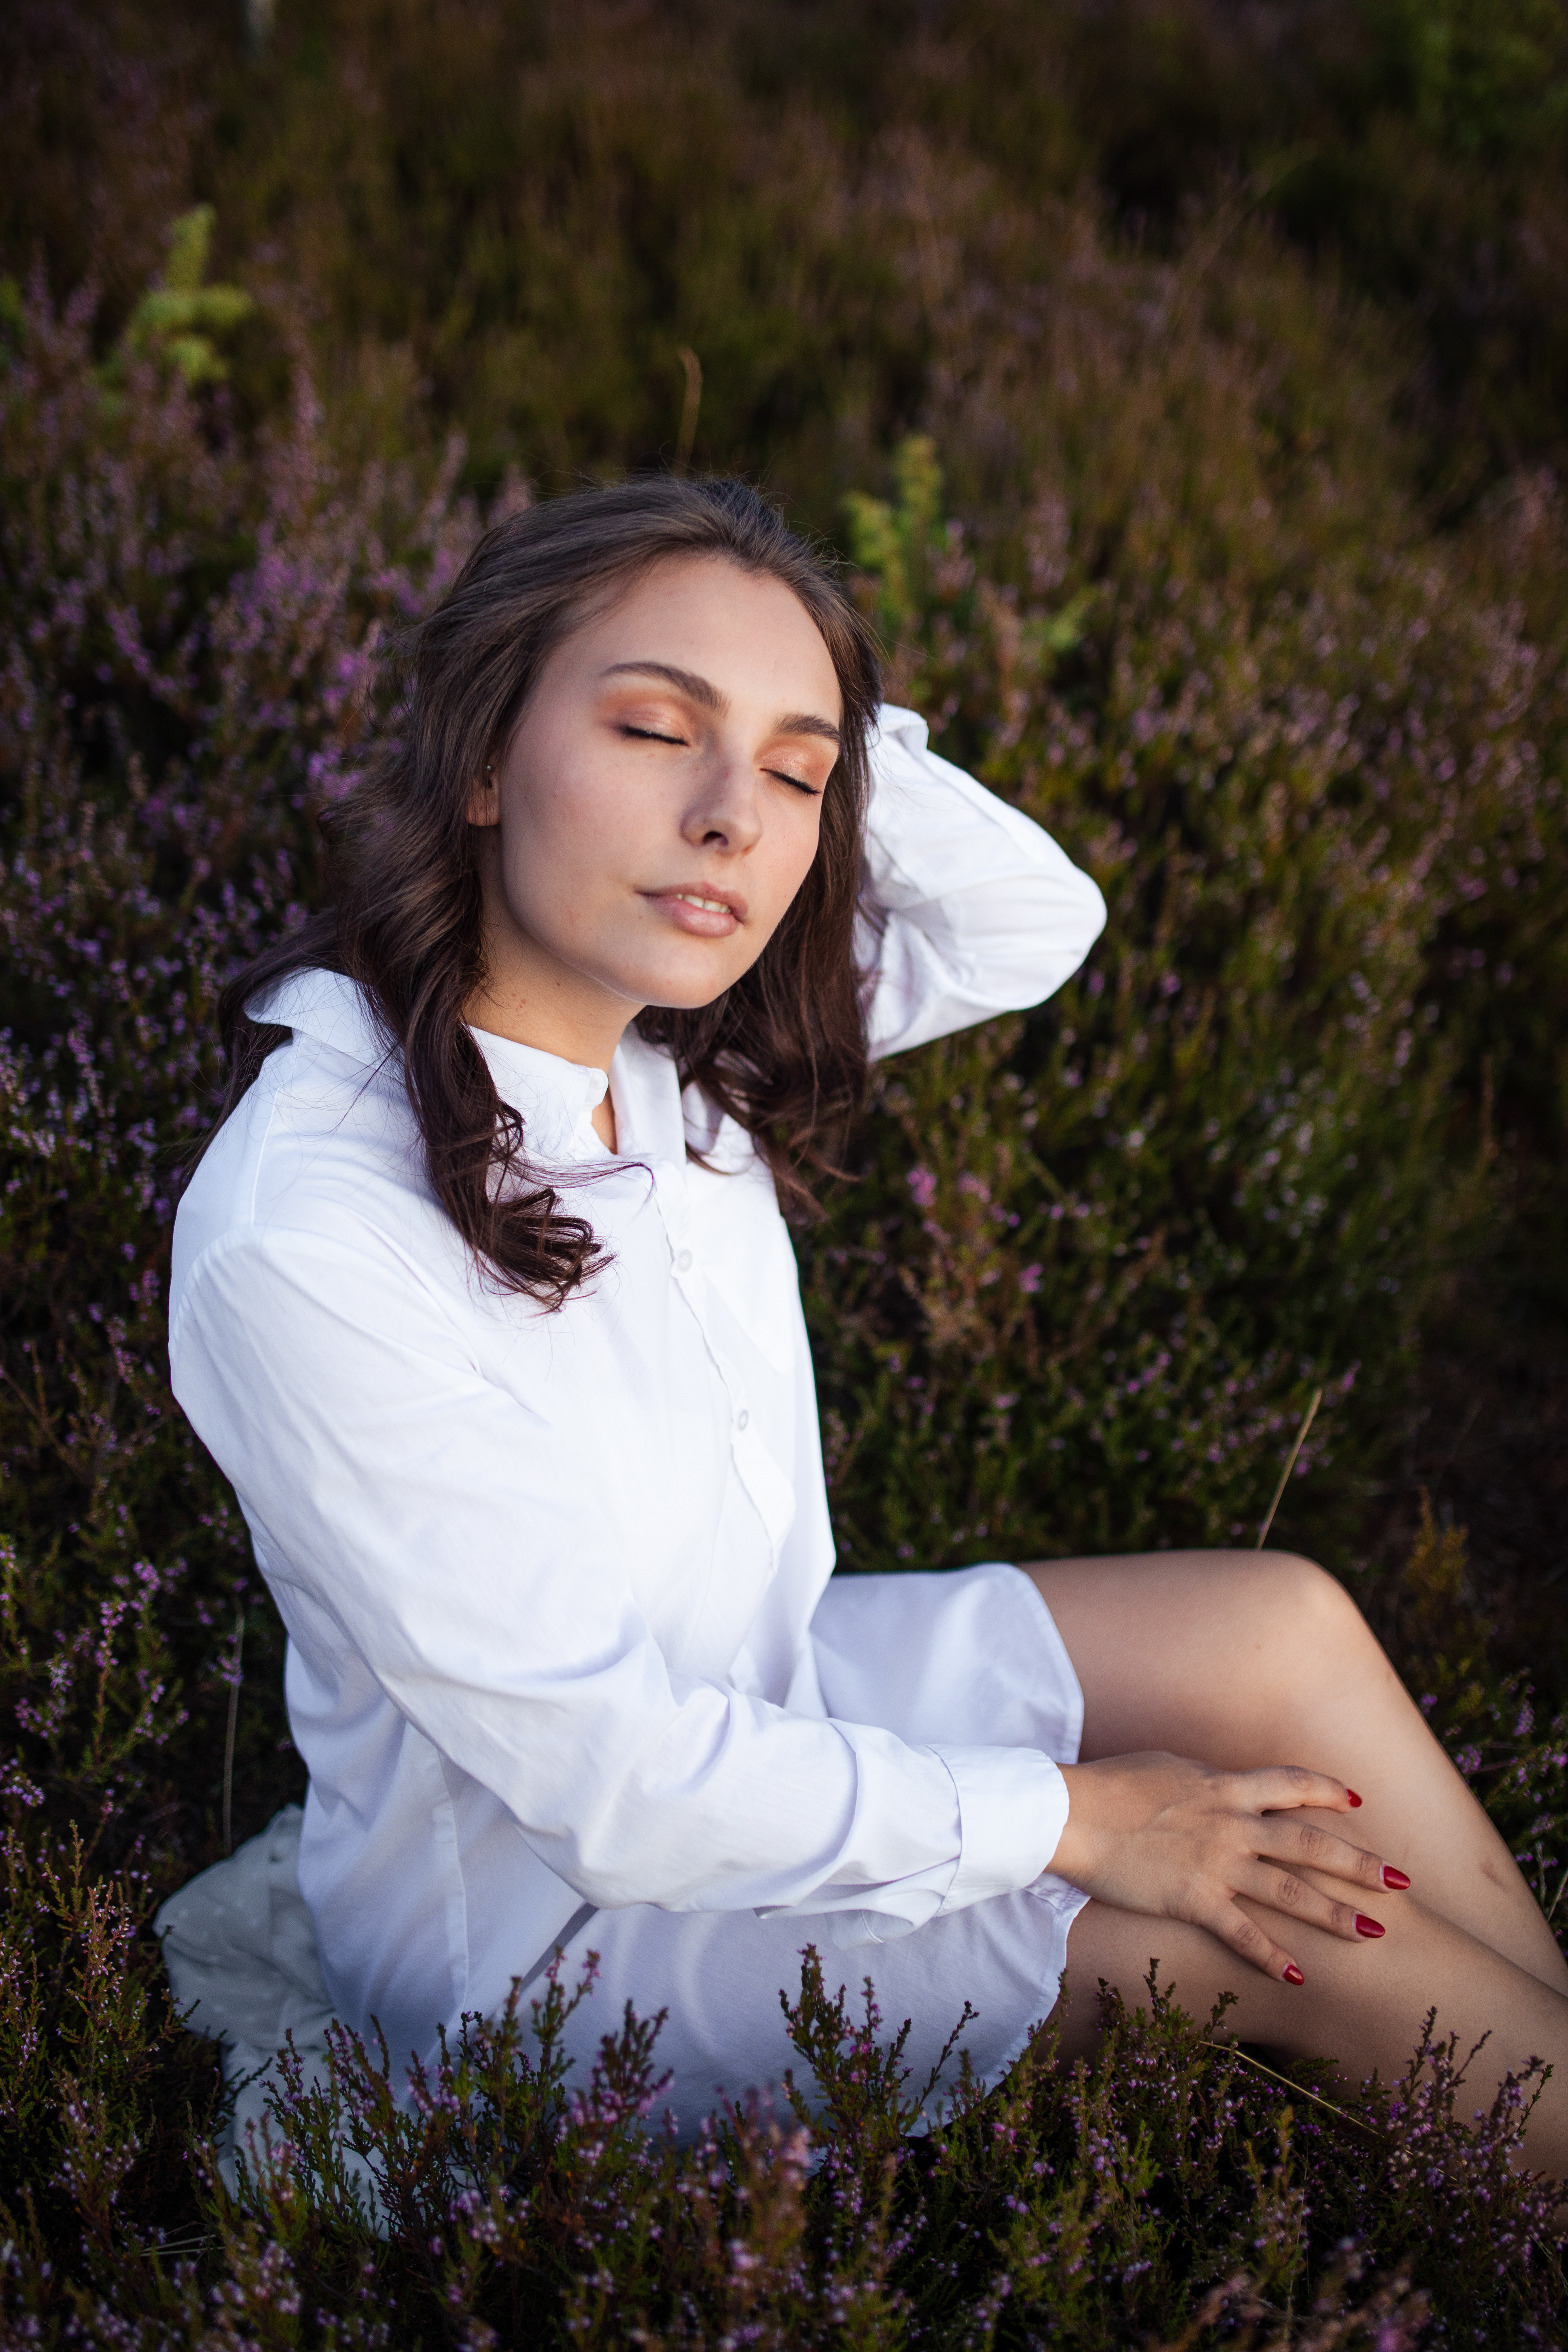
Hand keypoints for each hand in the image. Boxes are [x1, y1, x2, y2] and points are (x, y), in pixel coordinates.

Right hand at [1049, 1752, 1410, 1983]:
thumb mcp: (1168, 1768)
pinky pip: (1241, 1932)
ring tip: (1375, 1932)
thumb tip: (1222, 1783)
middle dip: (1359, 1863)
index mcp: (1225, 1787)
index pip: (1291, 1784)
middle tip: (1401, 1881)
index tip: (1358, 1801)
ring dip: (1336, 1913)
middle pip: (1309, 1842)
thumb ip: (1204, 1779)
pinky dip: (1271, 1955)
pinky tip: (1297, 1976)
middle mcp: (1231, 1824)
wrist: (1071, 1813)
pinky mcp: (1193, 1898)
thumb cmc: (1112, 1784)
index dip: (1327, 1791)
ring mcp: (1216, 1863)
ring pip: (1290, 1890)